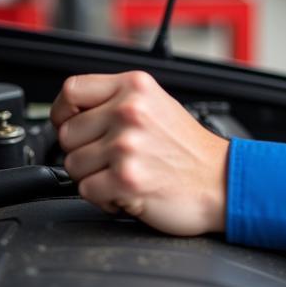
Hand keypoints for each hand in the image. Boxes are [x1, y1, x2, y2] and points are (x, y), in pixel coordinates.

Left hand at [52, 70, 228, 235]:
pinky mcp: (126, 178)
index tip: (70, 124)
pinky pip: (87, 191)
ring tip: (125, 173)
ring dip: (94, 177)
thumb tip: (72, 112)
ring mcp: (127, 145)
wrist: (222, 180)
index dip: (63, 112)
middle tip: (113, 158)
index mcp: (135, 87)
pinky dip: (104, 198)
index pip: (72, 90)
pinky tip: (128, 191)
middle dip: (84, 152)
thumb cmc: (190, 149)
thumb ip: (116, 101)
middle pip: (67, 134)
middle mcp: (129, 111)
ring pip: (73, 165)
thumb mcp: (156, 104)